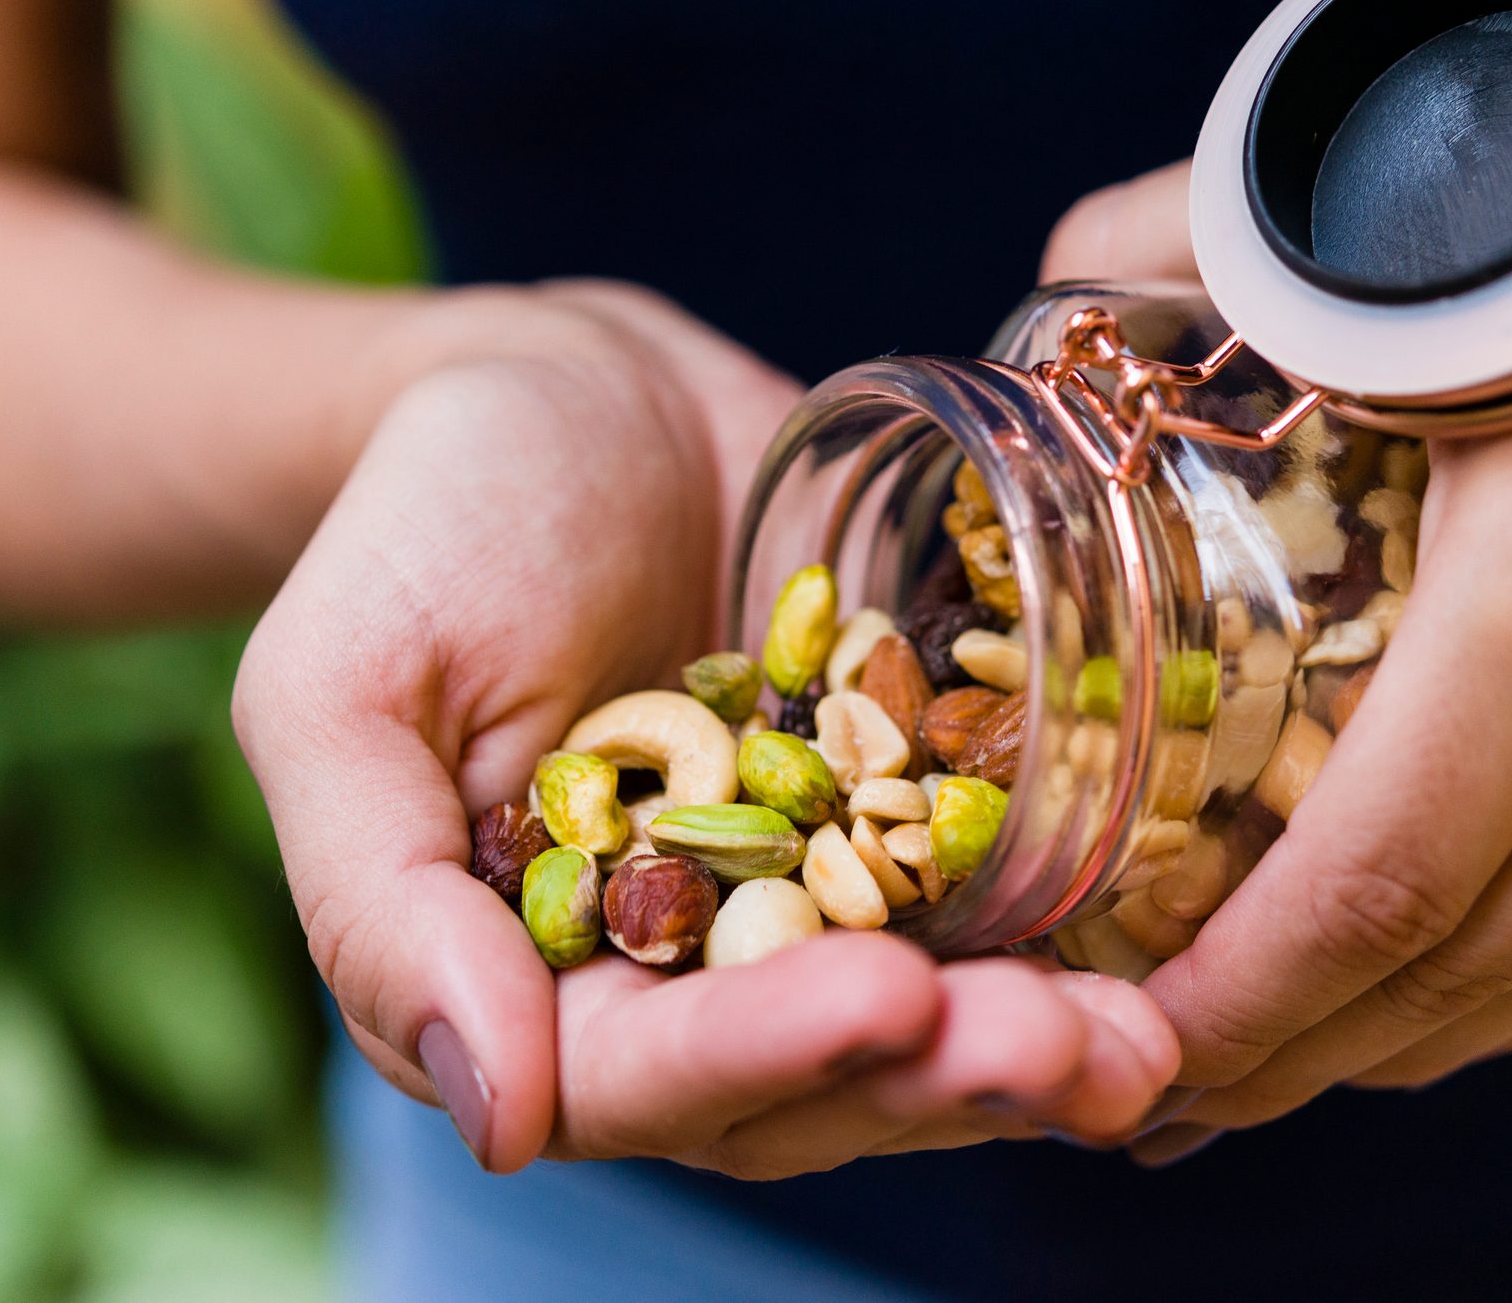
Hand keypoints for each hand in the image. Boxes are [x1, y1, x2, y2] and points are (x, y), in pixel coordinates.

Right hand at [234, 279, 1177, 1175]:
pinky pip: (991, 893)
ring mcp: (809, 897)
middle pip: (812, 1080)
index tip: (885, 1000)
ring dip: (1034, 1040)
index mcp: (534, 980)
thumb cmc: (421, 530)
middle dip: (941, 1073)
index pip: (643, 1077)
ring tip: (1146, 1033)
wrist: (564, 395)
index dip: (764, 1055)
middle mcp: (681, 974)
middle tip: (1077, 1046)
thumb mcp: (339, 692)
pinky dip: (1078, 926)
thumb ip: (380, 909)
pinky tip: (1172, 936)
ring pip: (923, 1017)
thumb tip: (496, 1116)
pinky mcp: (902, 812)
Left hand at [1044, 0, 1511, 1158]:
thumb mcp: (1410, 220)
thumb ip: (1194, 251)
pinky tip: (1467, 991)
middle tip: (1178, 1090)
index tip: (1138, 1050)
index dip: (1249, 1006)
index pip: (1383, 876)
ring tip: (1295, 1063)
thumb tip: (1046, 315)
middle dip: (1312, 1052)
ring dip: (1431, 1036)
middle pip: (1483, 960)